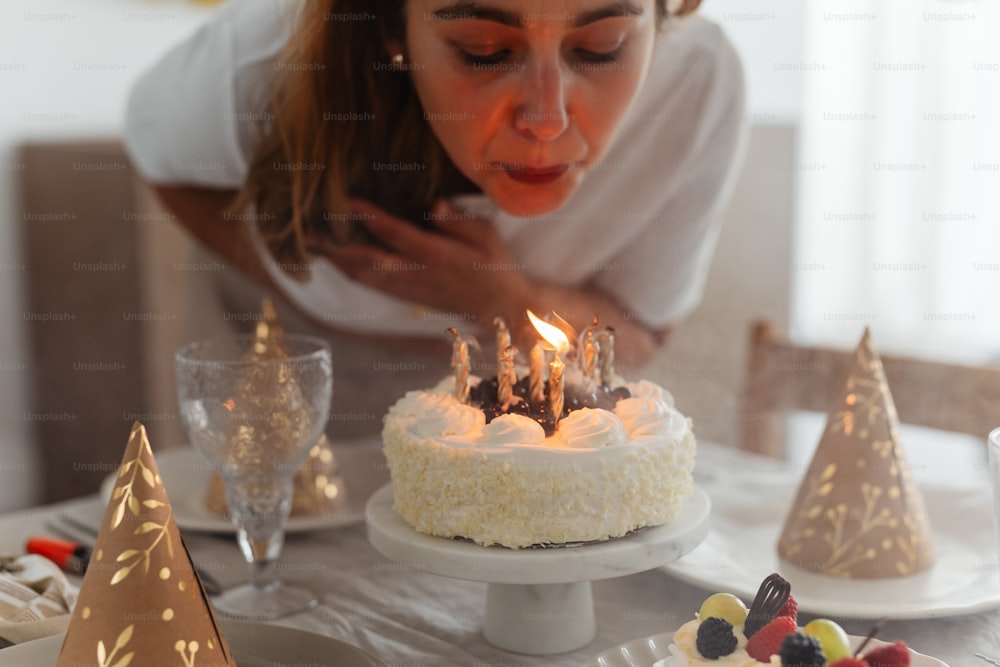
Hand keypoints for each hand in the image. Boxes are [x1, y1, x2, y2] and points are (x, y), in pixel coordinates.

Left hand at [308, 199, 529, 322]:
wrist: (499, 308)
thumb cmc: (495, 266)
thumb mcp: (487, 237)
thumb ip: (460, 221)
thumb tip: (435, 204)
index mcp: (437, 256)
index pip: (397, 234)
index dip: (370, 217)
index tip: (346, 201)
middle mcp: (417, 274)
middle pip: (368, 258)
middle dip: (336, 245)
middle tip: (308, 231)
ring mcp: (409, 288)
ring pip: (364, 274)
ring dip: (336, 260)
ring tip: (311, 244)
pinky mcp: (406, 297)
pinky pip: (371, 285)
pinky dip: (349, 272)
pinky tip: (335, 261)